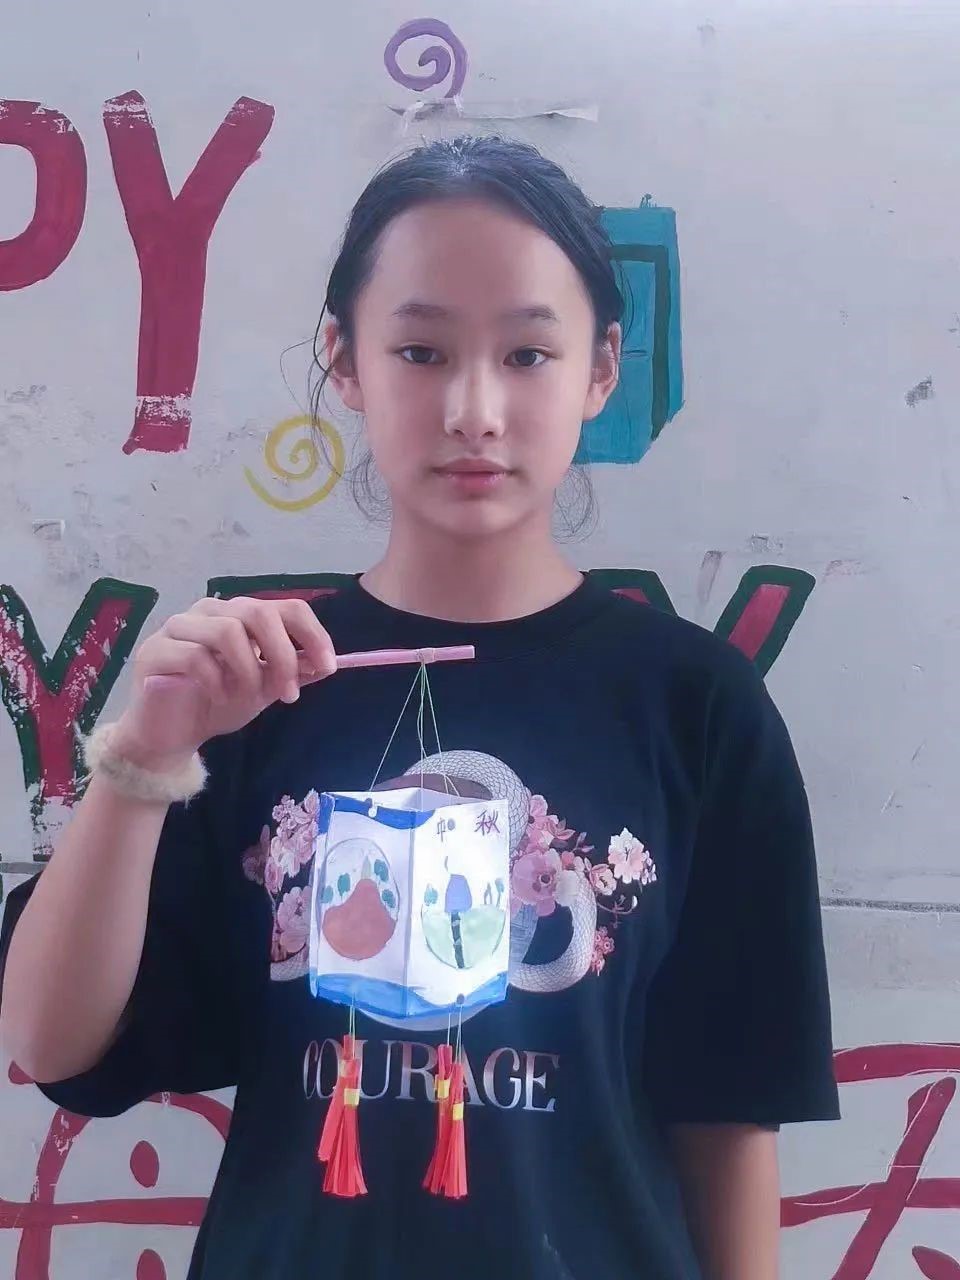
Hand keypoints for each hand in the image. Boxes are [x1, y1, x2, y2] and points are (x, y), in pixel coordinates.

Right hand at [111, 597, 336, 767]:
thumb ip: (292, 673)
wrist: (171, 736)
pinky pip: (195, 656)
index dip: (312, 634)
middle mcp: (211, 611)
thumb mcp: (264, 689)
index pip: (286, 607)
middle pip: (258, 612)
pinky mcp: (155, 651)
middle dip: (283, 655)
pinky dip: (216, 682)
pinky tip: (218, 698)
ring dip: (248, 671)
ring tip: (246, 697)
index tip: (328, 667)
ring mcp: (179, 627)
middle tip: (289, 694)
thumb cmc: (217, 705)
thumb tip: (325, 664)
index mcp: (241, 614)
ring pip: (227, 631)